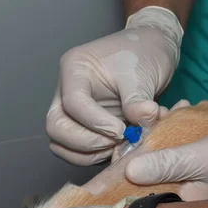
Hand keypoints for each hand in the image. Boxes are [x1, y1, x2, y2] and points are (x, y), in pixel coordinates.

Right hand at [47, 6, 183, 165]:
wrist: (151, 52)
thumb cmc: (142, 52)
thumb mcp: (142, 73)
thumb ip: (138, 100)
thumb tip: (142, 121)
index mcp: (75, 69)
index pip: (72, 103)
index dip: (95, 122)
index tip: (121, 130)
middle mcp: (67, 91)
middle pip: (56, 127)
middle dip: (86, 142)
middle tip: (117, 141)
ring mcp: (73, 111)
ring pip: (62, 144)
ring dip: (90, 154)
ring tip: (121, 146)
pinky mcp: (85, 126)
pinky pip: (79, 151)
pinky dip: (98, 155)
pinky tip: (121, 147)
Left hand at [126, 119, 207, 200]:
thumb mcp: (202, 158)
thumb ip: (167, 164)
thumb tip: (129, 171)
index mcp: (185, 206)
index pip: (144, 193)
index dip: (131, 168)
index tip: (130, 142)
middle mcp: (190, 201)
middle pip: (154, 171)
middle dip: (153, 141)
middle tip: (159, 117)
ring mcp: (200, 185)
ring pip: (170, 156)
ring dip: (169, 129)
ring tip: (179, 109)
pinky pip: (186, 151)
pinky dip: (185, 132)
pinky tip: (191, 111)